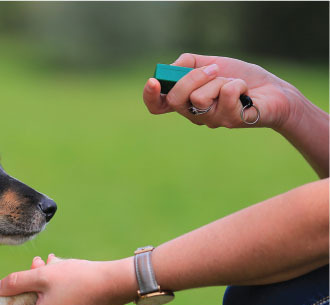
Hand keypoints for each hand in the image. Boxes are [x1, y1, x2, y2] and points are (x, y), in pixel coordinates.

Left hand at [0, 254, 135, 304]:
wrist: (115, 284)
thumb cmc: (79, 279)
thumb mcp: (43, 276)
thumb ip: (15, 282)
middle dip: (19, 287)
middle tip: (28, 267)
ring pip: (36, 300)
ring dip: (36, 281)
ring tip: (46, 262)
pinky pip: (49, 300)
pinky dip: (48, 284)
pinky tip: (56, 266)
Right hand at [143, 53, 299, 130]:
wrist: (274, 91)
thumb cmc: (241, 78)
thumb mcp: (212, 63)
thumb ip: (188, 63)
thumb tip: (171, 68)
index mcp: (186, 102)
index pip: (158, 106)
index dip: (150, 96)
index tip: (154, 81)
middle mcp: (195, 115)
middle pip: (175, 100)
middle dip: (192, 78)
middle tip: (213, 69)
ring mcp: (212, 120)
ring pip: (199, 97)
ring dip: (220, 80)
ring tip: (234, 84)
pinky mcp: (230, 121)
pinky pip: (225, 94)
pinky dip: (238, 84)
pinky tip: (246, 91)